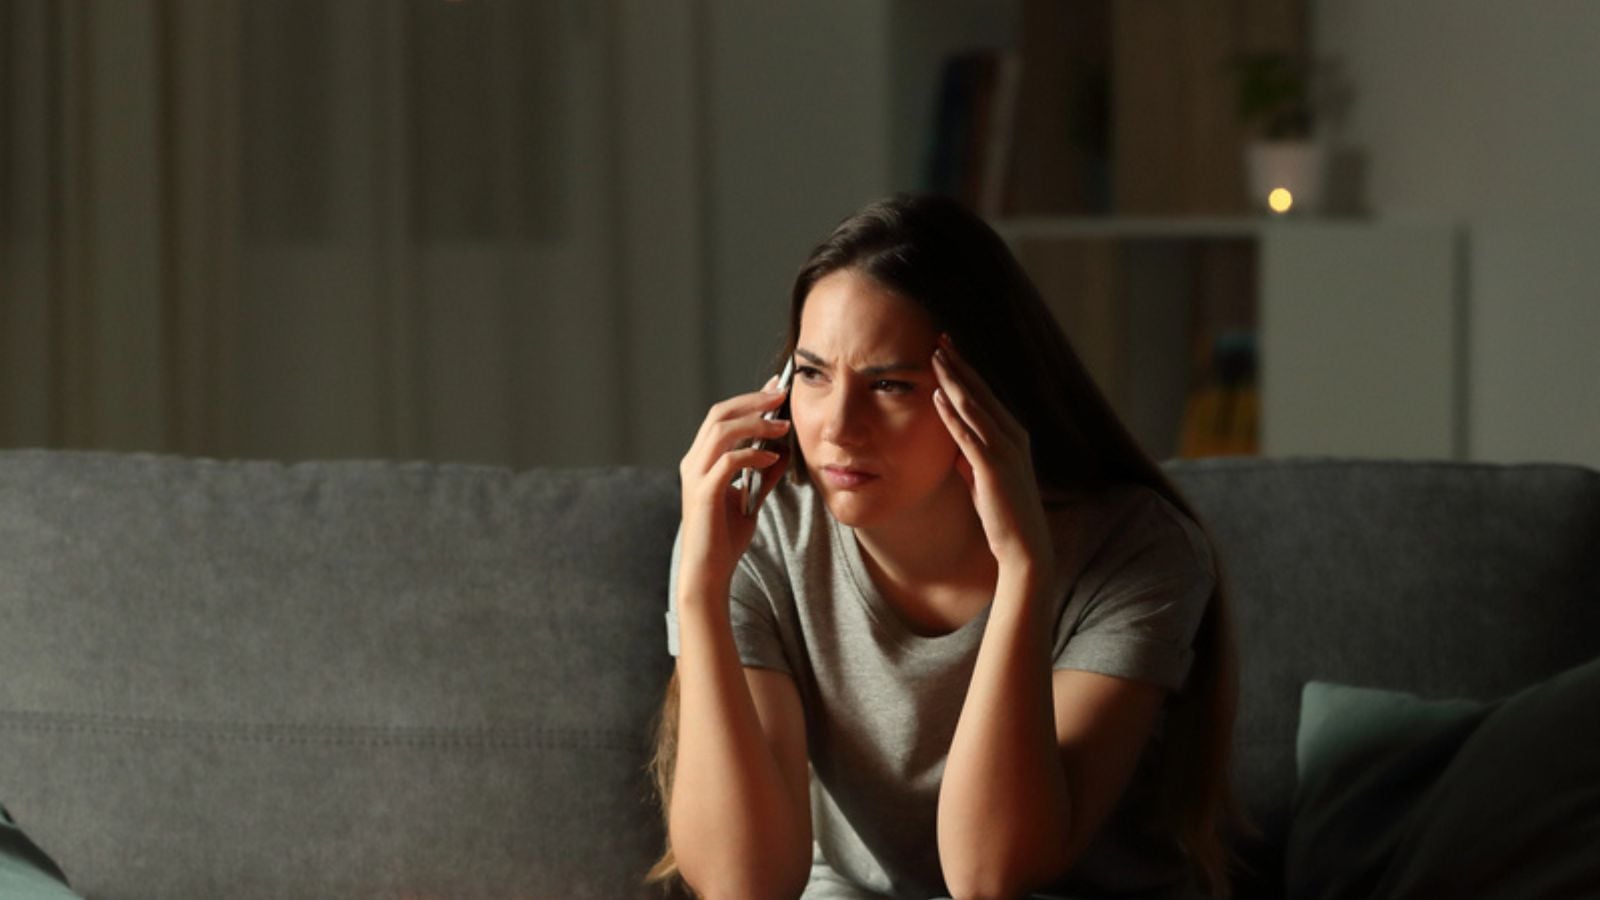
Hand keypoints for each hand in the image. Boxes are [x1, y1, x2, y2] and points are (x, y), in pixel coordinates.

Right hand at [676, 377, 791, 599]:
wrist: (708, 572)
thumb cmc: (724, 538)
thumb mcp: (750, 500)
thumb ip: (763, 475)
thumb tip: (781, 453)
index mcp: (700, 461)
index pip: (721, 417)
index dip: (748, 400)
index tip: (775, 390)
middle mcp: (693, 463)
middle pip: (719, 415)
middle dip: (752, 401)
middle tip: (781, 394)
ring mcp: (695, 477)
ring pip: (721, 432)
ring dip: (755, 424)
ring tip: (782, 426)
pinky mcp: (704, 493)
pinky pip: (728, 462)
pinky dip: (752, 454)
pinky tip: (772, 457)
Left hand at [930, 334, 1054, 581]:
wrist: (1023, 546)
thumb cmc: (1003, 513)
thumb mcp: (983, 478)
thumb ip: (970, 458)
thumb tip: (953, 445)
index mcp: (1013, 435)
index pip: (985, 395)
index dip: (965, 371)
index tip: (947, 350)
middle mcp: (1013, 436)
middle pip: (981, 391)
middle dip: (959, 364)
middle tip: (940, 339)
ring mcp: (1005, 450)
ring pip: (975, 406)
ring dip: (954, 380)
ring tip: (935, 356)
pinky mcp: (994, 467)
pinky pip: (969, 434)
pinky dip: (953, 414)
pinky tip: (938, 397)